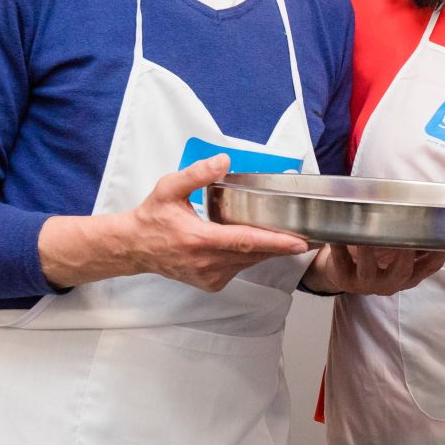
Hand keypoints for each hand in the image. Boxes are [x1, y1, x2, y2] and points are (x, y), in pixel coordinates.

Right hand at [119, 155, 309, 290]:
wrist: (134, 248)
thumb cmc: (152, 217)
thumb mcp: (169, 188)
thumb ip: (197, 174)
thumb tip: (224, 161)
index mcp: (199, 240)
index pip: (245, 241)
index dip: (275, 242)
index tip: (300, 242)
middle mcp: (207, 263)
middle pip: (254, 253)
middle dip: (282, 244)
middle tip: (309, 234)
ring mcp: (210, 276)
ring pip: (249, 262)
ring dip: (267, 249)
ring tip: (286, 235)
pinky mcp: (211, 283)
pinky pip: (239, 268)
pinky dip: (248, 256)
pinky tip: (249, 242)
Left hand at [306, 243, 444, 294]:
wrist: (342, 275)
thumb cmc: (375, 259)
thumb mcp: (398, 254)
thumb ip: (414, 242)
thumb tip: (437, 216)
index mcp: (407, 277)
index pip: (429, 267)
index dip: (438, 254)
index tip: (444, 237)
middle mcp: (390, 283)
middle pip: (402, 272)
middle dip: (406, 253)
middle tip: (407, 232)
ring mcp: (366, 283)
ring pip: (368, 269)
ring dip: (369, 250)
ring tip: (367, 232)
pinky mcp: (344, 279)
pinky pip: (341, 262)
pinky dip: (338, 248)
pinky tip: (336, 234)